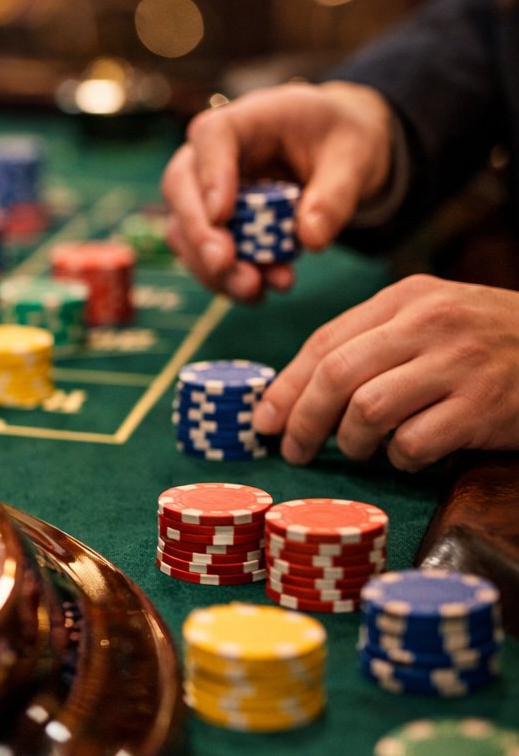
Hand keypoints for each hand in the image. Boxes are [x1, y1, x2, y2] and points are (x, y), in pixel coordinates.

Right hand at [161, 82, 396, 302]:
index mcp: (243, 120)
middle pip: (180, 190)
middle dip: (200, 234)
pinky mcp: (211, 227)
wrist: (336, 154)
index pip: (211, 138)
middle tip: (226, 264)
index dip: (211, 176)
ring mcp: (202, 193)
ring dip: (213, 267)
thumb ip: (336, 194)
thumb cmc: (340, 139)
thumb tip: (311, 239)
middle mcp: (208, 156)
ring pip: (185, 231)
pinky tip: (261, 293)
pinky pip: (204, 256)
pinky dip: (227, 279)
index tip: (223, 215)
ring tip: (255, 290)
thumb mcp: (354, 156)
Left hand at [251, 274, 518, 470]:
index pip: (325, 342)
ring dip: (353, 441)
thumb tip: (293, 395)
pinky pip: (414, 442)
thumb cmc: (490, 342)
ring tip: (362, 449)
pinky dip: (400, 458)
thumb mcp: (433, 319)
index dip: (286, 387)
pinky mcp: (482, 407)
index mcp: (408, 297)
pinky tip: (409, 455)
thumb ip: (371, 343)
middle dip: (303, 421)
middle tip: (294, 451)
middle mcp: (429, 324)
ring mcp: (458, 364)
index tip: (265, 421)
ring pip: (367, 410)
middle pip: (336, 376)